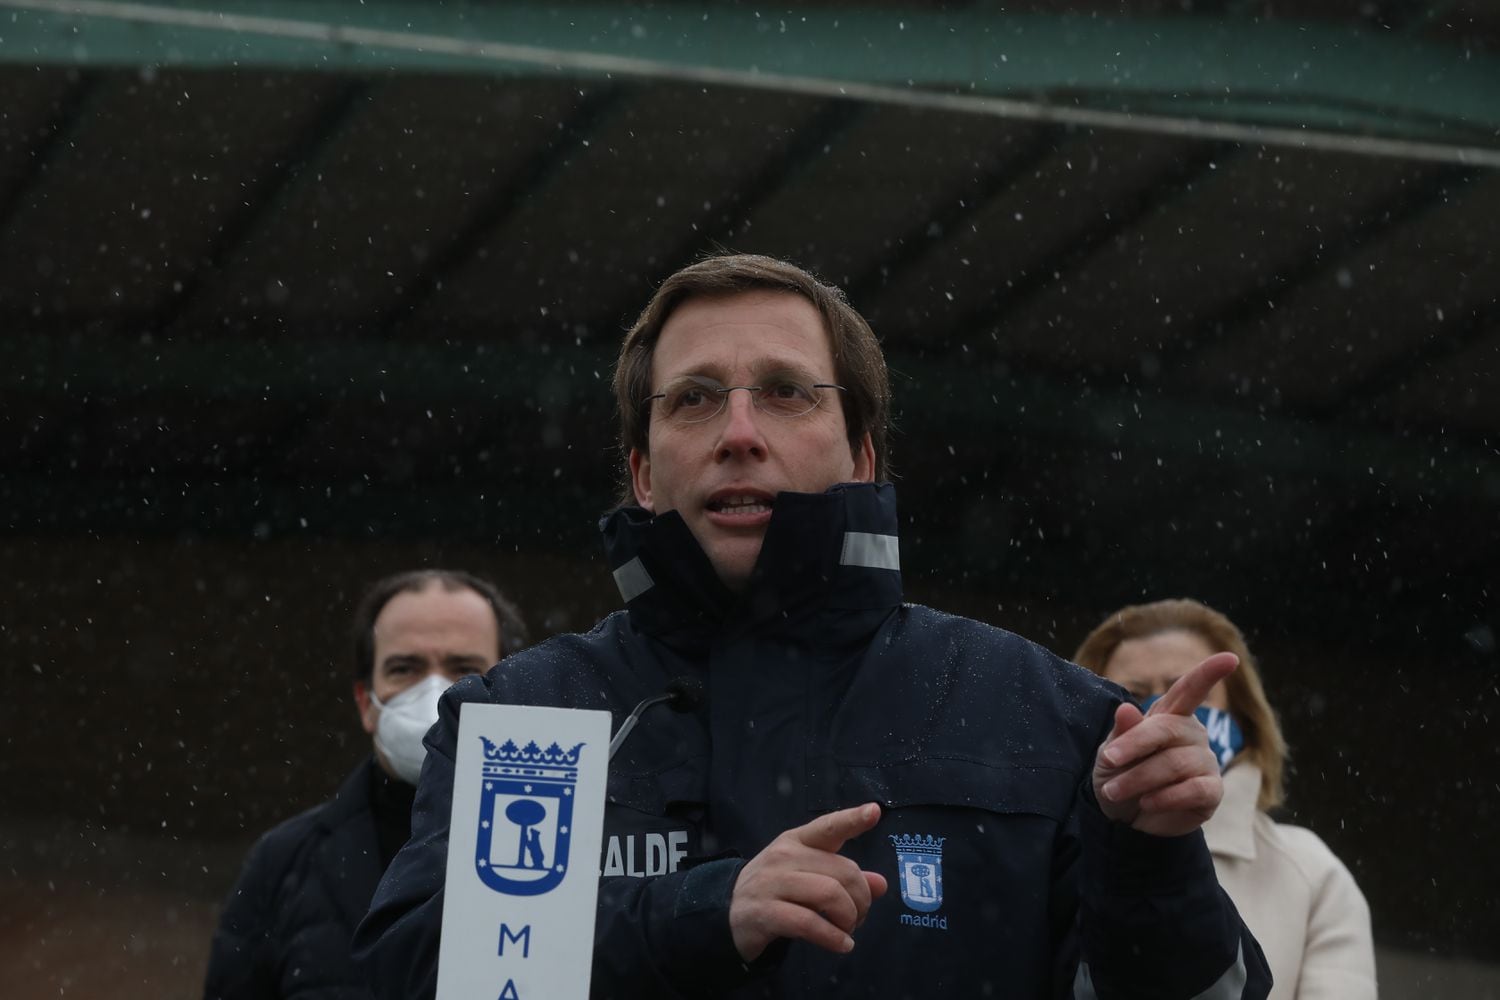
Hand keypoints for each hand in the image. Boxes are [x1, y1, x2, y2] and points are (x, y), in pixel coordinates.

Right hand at [729, 802, 888, 960]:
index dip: (852, 819)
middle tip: (859, 917)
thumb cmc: (775, 890)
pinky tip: (842, 945)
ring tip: (848, 930)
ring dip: (849, 918)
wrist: (727, 912)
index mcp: (796, 841)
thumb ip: (843, 878)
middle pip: (842, 871)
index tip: (874, 811)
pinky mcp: (765, 912)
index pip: (828, 827)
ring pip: (830, 894)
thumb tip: (880, 884)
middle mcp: (784, 856)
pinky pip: (809, 923)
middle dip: (861, 899)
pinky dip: (833, 937)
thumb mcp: (807, 877)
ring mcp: (772, 883)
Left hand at [1092, 653, 1238, 836]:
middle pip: (1168, 730)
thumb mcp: (1110, 754)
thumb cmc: (1120, 776)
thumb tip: (1126, 708)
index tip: (1230, 658)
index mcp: (1170, 716)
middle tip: (1108, 761)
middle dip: (1134, 746)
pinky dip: (1165, 797)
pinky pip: (1193, 789)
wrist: (1125, 820)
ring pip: (1175, 763)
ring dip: (1139, 779)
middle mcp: (1193, 735)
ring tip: (1115, 791)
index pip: (1190, 689)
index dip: (1209, 673)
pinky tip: (1147, 803)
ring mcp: (1206, 762)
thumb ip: (1121, 733)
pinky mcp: (1212, 791)